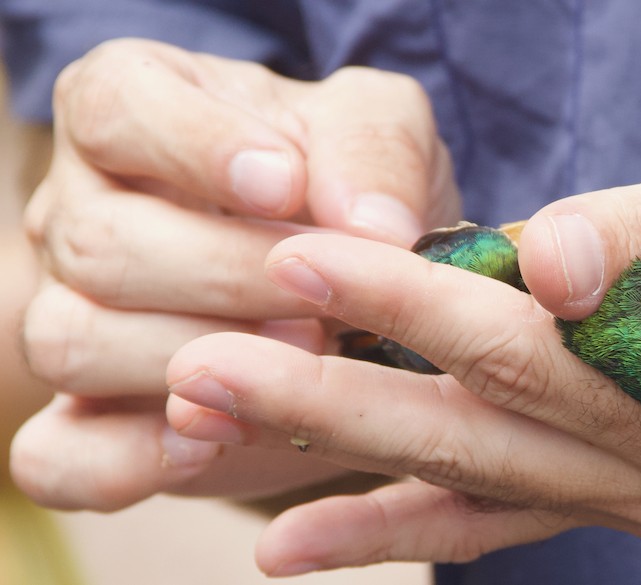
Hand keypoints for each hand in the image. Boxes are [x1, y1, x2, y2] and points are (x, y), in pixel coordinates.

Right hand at [12, 38, 459, 510]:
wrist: (355, 287)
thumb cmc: (349, 185)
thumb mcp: (383, 135)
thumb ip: (377, 152)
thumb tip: (371, 224)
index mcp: (132, 110)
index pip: (116, 108)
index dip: (196, 148)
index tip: (287, 186)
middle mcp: (80, 208)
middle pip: (98, 242)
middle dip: (226, 275)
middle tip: (325, 301)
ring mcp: (70, 314)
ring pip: (69, 340)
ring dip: (190, 359)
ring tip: (299, 359)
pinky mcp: (89, 420)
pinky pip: (58, 455)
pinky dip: (126, 460)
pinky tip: (214, 443)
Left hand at [164, 89, 640, 572]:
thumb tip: (536, 262)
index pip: (538, 351)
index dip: (412, 302)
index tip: (298, 257)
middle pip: (482, 433)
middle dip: (334, 395)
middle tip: (200, 369)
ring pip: (479, 482)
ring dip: (345, 461)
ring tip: (213, 444)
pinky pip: (512, 512)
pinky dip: (414, 521)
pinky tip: (320, 533)